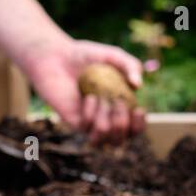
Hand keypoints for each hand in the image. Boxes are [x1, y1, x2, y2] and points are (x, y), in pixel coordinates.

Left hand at [19, 37, 145, 144]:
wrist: (56, 57)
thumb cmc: (85, 56)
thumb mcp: (113, 55)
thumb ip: (130, 65)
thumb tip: (138, 85)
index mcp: (119, 107)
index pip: (134, 129)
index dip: (139, 126)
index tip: (138, 110)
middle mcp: (105, 119)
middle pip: (120, 139)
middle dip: (122, 123)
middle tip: (116, 101)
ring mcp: (89, 122)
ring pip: (104, 139)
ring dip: (107, 121)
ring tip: (101, 99)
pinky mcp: (74, 122)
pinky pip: (87, 129)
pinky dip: (91, 114)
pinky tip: (88, 97)